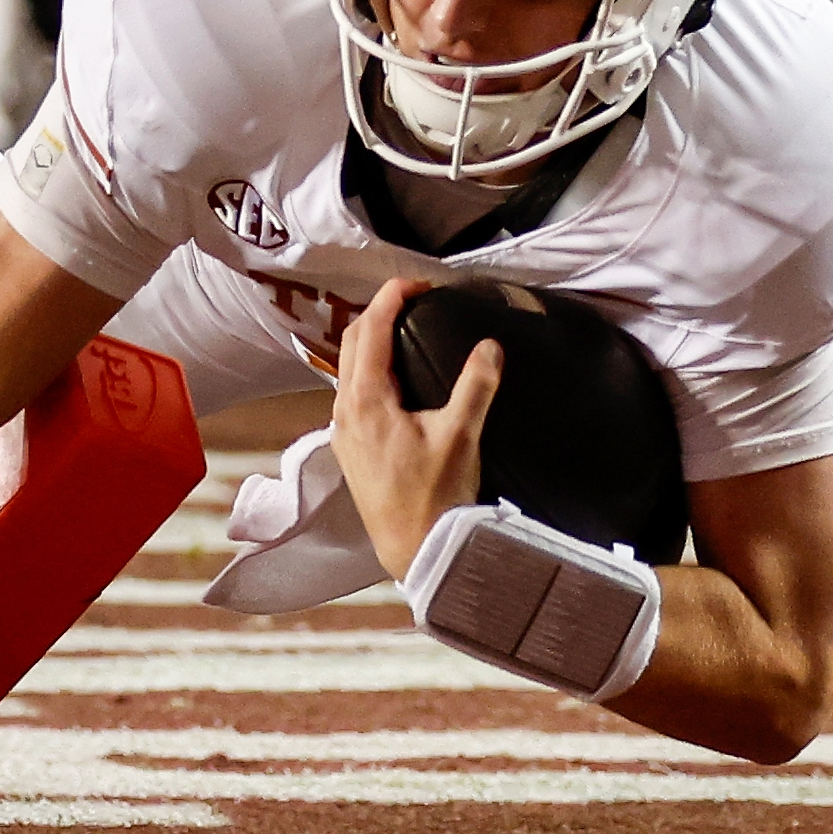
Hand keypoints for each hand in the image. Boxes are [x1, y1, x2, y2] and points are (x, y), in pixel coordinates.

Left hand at [331, 279, 499, 581]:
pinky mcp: (350, 448)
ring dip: (371, 343)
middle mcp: (344, 410)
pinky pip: (352, 393)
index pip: (370, 330)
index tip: (417, 283)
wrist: (414, 549)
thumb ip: (476, 386)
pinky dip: (370, 371)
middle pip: (352, 343)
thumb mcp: (461, 436)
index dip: (391, 298)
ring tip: (405, 331)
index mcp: (364, 399)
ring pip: (348, 369)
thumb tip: (490, 346)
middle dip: (378, 313)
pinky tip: (394, 378)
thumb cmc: (435, 496)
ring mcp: (343, 430)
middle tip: (413, 300)